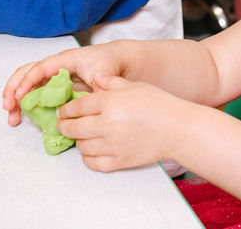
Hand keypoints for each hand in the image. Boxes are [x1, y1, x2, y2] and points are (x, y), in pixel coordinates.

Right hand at [3, 44, 128, 126]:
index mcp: (65, 60)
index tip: (19, 96)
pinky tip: (24, 118)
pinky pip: (37, 94)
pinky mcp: (55, 87)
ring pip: (28, 84)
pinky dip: (28, 105)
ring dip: (16, 100)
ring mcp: (53, 76)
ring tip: (12, 118)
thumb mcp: (105, 76)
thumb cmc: (108, 63)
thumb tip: (87, 105)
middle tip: (8, 108)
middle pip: (26, 73)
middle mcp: (55, 67)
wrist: (117, 61)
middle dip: (13, 89)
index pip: (40, 68)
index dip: (28, 81)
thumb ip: (96, 89)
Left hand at [56, 74, 189, 171]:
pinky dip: (88, 158)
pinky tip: (91, 151)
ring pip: (81, 146)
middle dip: (64, 126)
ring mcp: (113, 145)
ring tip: (82, 135)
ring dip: (78, 141)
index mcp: (109, 102)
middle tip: (63, 124)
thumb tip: (94, 77)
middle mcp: (108, 124)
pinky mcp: (119, 161)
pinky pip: (93, 163)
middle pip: (73, 128)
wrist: (178, 129)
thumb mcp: (133, 86)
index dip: (65, 109)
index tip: (63, 111)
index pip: (76, 107)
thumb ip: (110, 82)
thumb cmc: (159, 104)